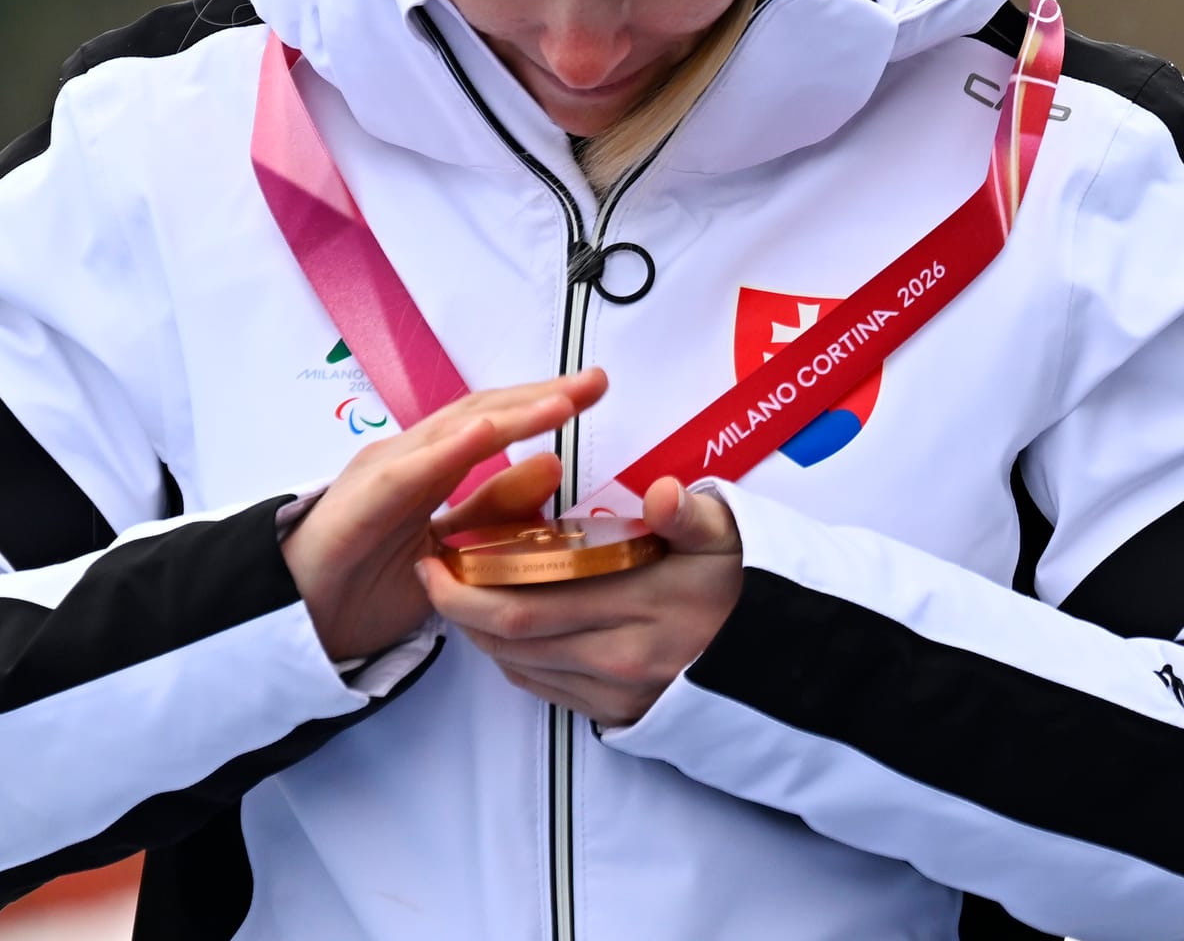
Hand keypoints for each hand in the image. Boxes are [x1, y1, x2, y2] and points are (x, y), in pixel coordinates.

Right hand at [280, 368, 606, 660]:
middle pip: (483, 412)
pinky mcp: (364, 498)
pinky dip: (450, 449)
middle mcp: (410, 454)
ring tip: (561, 403)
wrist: (298, 620)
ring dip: (511, 414)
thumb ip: (494, 508)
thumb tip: (553, 466)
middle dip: (541, 396)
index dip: (544, 402)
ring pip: (455, 431)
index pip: (495, 419)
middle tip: (595, 383)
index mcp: (431, 462)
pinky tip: (487, 433)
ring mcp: (385, 469)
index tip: (594, 390)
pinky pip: (411, 470)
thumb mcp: (452, 546)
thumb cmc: (368, 581)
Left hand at [418, 478, 742, 726]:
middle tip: (430, 569)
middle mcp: (617, 659)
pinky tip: (503, 625)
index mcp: (635, 608)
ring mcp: (615, 694)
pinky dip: (511, 658)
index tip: (438, 551)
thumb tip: (662, 495)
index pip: (525, 603)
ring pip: (520, 667)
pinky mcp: (617, 716)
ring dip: (480, 632)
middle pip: (511, 639)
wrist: (780, 650)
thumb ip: (689, 513)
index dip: (469, 584)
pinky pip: (544, 689)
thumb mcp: (724, 532)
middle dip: (458, 607)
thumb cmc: (741, 578)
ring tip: (458, 590)